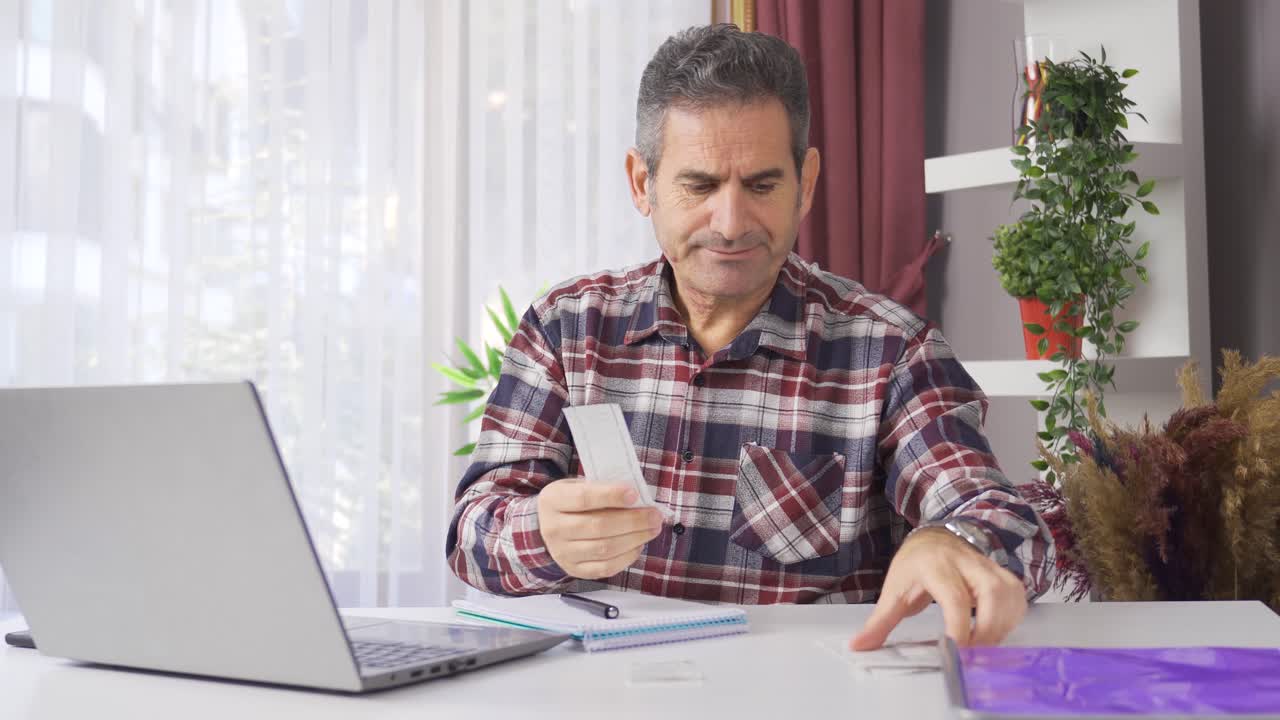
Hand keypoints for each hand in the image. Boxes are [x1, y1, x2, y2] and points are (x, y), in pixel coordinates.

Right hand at [537, 479, 664, 579]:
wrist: (548, 527)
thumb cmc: (571, 502)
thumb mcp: (578, 486)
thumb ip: (602, 488)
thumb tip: (637, 497)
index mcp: (553, 500)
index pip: (584, 498)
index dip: (611, 496)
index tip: (635, 494)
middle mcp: (553, 528)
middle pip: (598, 526)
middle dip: (633, 521)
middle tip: (655, 515)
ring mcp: (562, 552)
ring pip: (604, 548)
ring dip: (635, 538)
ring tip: (653, 528)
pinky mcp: (574, 569)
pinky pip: (605, 567)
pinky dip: (627, 556)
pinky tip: (638, 544)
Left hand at [850, 527, 1025, 649]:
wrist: (934, 538)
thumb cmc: (914, 565)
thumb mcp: (893, 590)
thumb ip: (880, 621)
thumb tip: (859, 645)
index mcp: (935, 565)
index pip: (955, 597)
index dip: (958, 627)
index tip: (954, 652)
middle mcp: (966, 562)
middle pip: (991, 593)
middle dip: (987, 629)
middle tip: (973, 653)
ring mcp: (987, 566)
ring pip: (1009, 593)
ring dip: (1002, 625)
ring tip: (983, 645)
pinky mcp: (1002, 573)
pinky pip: (1018, 596)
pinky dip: (1012, 618)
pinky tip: (996, 631)